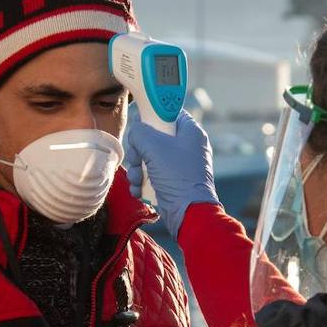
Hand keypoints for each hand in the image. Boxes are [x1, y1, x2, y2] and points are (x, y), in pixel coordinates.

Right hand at [123, 105, 219, 237]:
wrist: (189, 213)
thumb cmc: (176, 176)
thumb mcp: (153, 146)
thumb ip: (140, 132)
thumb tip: (136, 131)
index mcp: (191, 132)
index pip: (170, 113)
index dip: (152, 116)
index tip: (140, 124)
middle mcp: (187, 147)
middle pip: (154, 137)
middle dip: (139, 151)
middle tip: (137, 159)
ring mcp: (180, 165)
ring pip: (150, 158)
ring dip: (137, 169)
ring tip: (137, 180)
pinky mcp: (173, 182)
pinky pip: (152, 175)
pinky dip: (143, 182)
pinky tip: (139, 190)